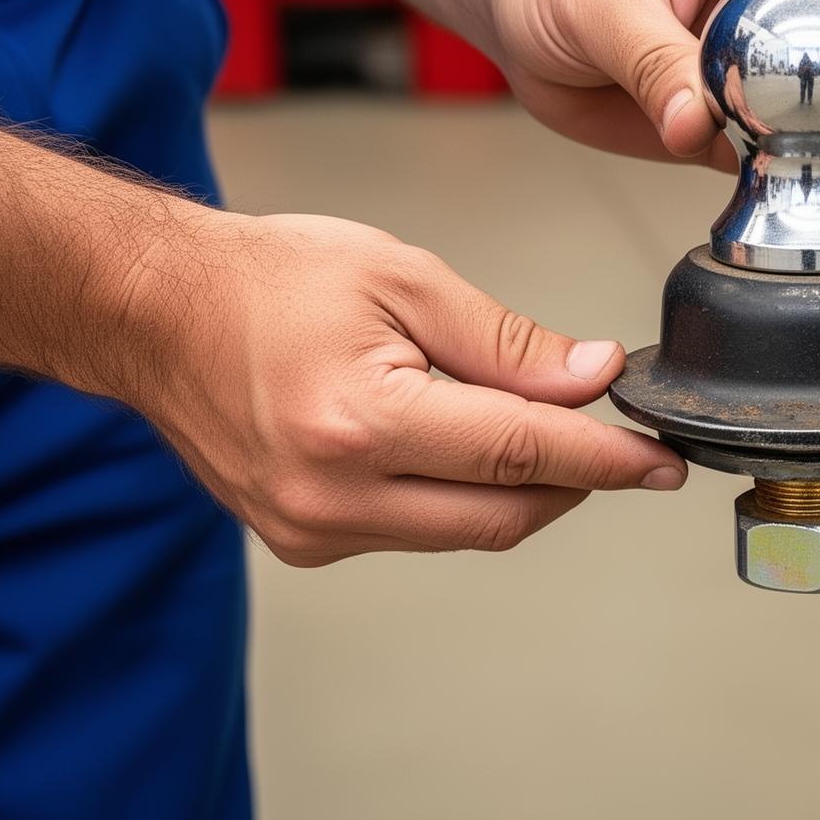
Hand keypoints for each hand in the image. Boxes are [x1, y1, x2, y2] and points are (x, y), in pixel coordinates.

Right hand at [134, 212, 685, 566]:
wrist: (155, 311)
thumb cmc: (268, 279)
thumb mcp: (405, 279)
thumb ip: (508, 341)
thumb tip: (596, 377)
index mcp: (361, 421)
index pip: (522, 452)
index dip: (607, 457)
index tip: (663, 460)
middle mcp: (332, 494)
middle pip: (505, 514)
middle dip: (576, 479)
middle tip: (621, 443)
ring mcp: (311, 528)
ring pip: (465, 531)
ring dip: (521, 488)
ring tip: (536, 425)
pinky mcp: (302, 539)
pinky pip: (417, 532)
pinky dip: (461, 496)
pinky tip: (465, 444)